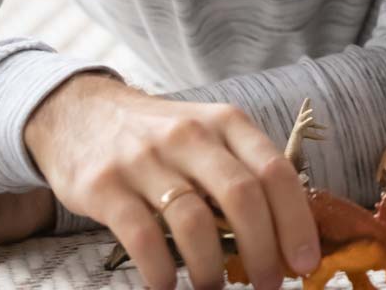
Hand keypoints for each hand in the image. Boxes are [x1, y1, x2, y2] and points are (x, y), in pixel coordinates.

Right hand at [23, 74, 317, 289]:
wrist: (80, 112)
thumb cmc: (160, 135)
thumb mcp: (208, 134)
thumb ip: (242, 171)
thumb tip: (286, 233)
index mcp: (227, 123)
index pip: (276, 171)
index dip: (296, 220)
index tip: (305, 260)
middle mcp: (190, 136)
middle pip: (242, 196)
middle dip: (263, 249)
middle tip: (269, 283)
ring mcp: (145, 159)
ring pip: (193, 220)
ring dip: (211, 267)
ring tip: (215, 289)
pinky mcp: (105, 185)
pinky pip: (142, 236)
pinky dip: (160, 270)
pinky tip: (167, 286)